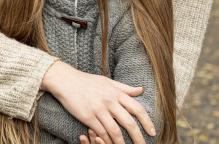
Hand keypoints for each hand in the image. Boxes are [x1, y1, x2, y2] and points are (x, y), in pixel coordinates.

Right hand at [40, 61, 154, 143]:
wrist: (65, 80)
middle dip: (138, 137)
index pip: (137, 108)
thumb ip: (124, 88)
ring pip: (115, 131)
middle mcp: (109, 101)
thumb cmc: (86, 81)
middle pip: (129, 123)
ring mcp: (98, 110)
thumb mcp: (107, 81)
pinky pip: (100, 132)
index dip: (147, 121)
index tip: (152, 132)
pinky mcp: (88, 117)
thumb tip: (140, 90)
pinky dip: (106, 140)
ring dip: (122, 143)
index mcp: (116, 92)